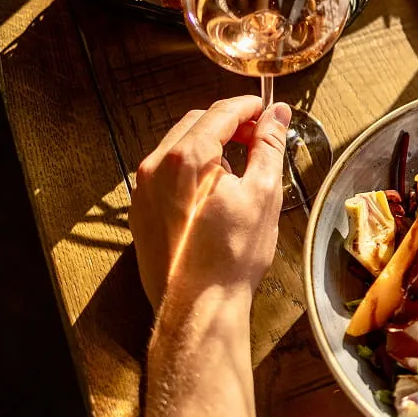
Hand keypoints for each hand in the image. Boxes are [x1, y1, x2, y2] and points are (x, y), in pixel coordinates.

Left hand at [129, 96, 290, 310]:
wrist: (198, 309)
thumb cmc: (233, 255)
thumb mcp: (263, 192)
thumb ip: (269, 145)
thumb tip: (277, 114)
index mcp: (186, 157)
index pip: (220, 112)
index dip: (248, 107)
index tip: (266, 111)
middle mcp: (156, 167)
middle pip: (196, 124)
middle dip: (228, 124)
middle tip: (257, 137)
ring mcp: (143, 191)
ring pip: (178, 147)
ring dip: (209, 145)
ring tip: (238, 167)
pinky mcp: (141, 212)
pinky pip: (166, 174)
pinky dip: (191, 169)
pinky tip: (213, 192)